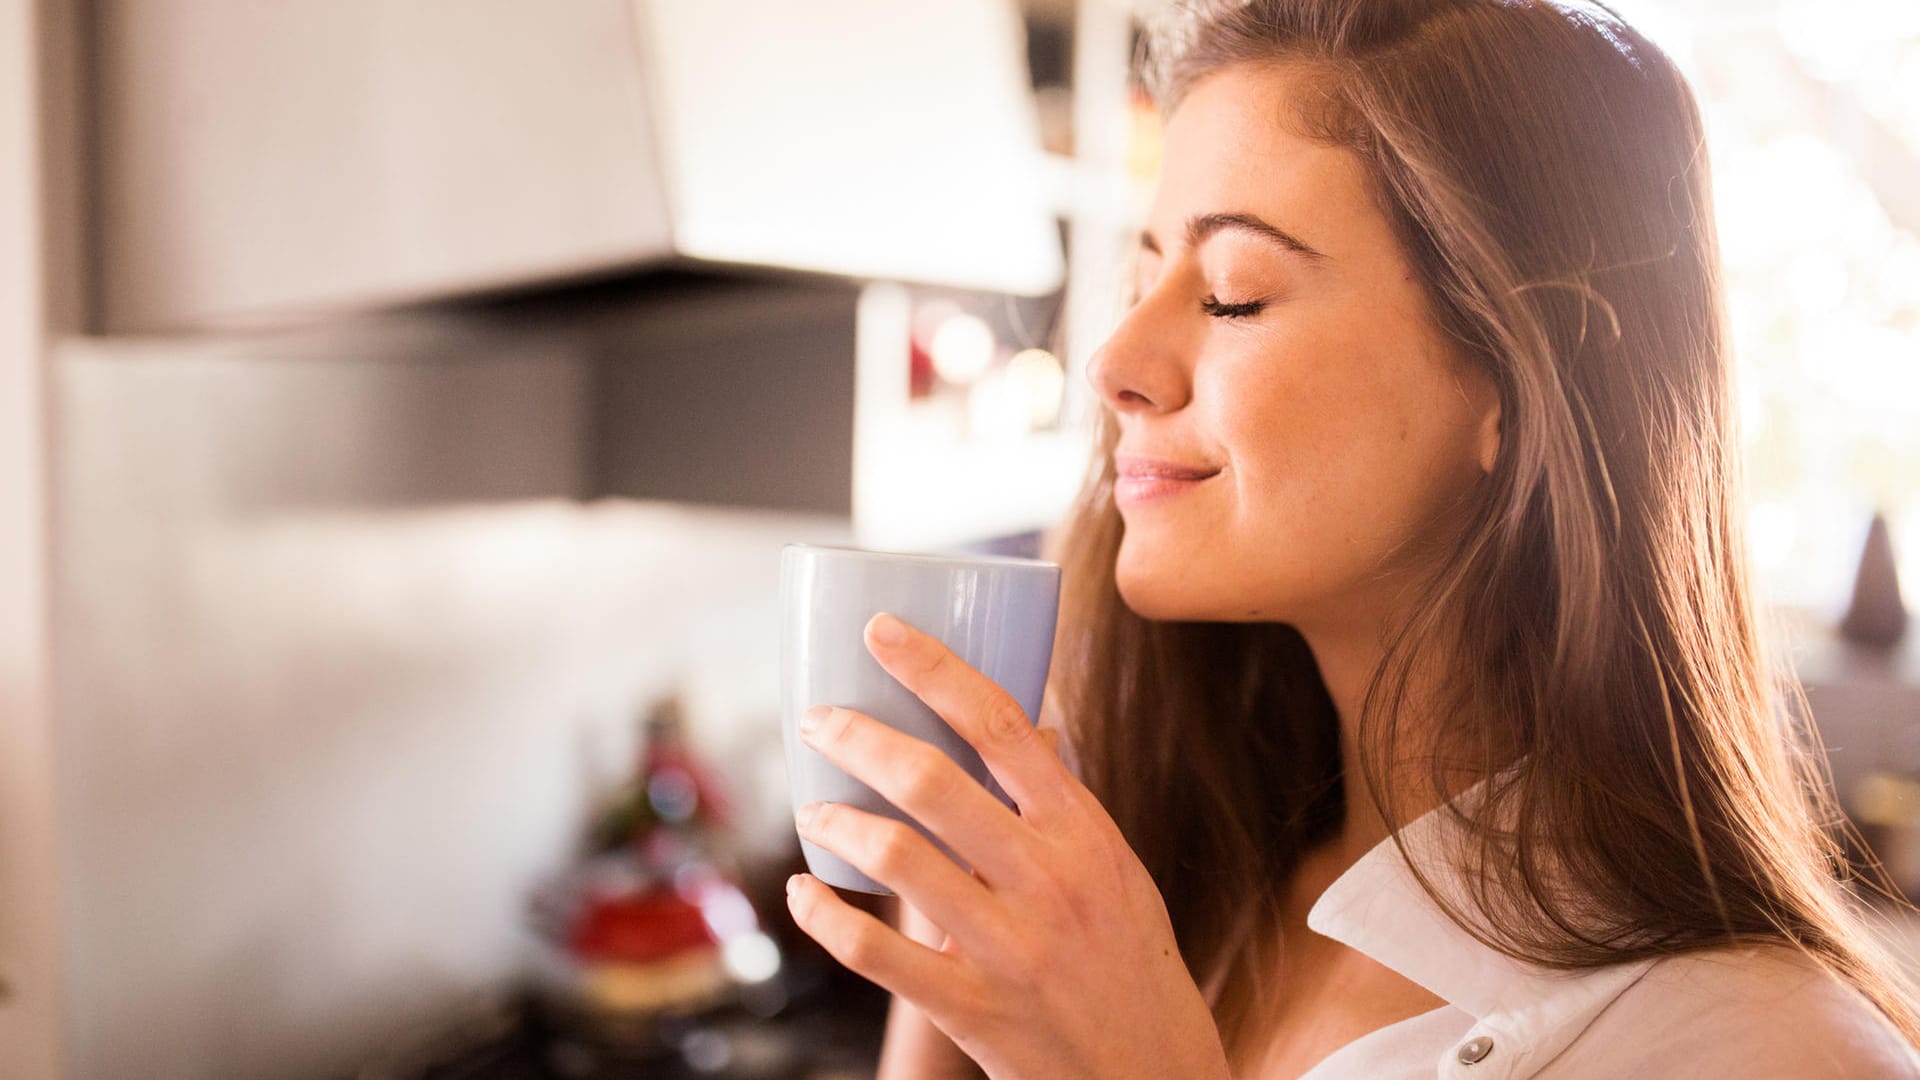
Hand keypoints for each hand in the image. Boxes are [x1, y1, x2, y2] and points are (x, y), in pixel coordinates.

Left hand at [786, 612, 1231, 1079]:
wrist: (1151, 1073)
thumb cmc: (1127, 959)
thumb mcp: (1116, 868)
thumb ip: (1064, 803)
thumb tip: (1024, 725)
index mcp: (1084, 831)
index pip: (1003, 725)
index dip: (934, 669)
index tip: (881, 631)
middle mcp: (1050, 880)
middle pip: (934, 781)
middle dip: (859, 738)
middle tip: (819, 722)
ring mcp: (1010, 947)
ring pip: (898, 858)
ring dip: (837, 822)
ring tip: (811, 810)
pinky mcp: (975, 1010)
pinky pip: (878, 955)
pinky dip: (825, 918)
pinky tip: (803, 896)